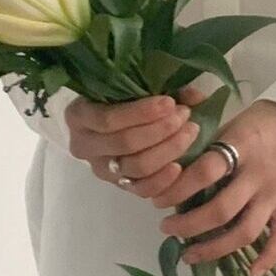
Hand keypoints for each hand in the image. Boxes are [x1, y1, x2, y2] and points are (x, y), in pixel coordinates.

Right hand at [66, 85, 207, 198]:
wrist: (115, 120)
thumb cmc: (125, 97)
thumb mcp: (137, 86)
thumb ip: (163, 87)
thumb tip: (196, 96)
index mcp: (79, 116)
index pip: (109, 119)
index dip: (142, 113)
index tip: (170, 103)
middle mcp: (84, 146)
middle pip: (125, 143)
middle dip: (160, 129)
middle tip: (184, 116)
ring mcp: (101, 169)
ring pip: (136, 167)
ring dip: (167, 149)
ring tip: (190, 132)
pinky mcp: (119, 186)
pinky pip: (141, 189)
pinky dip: (162, 180)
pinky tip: (180, 166)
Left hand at [154, 100, 275, 275]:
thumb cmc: (265, 119)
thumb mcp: (233, 123)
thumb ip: (210, 149)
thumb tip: (177, 176)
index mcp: (242, 147)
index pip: (205, 172)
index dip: (177, 189)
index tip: (158, 199)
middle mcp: (259, 174)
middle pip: (220, 210)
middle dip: (188, 225)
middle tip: (166, 228)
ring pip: (245, 232)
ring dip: (213, 249)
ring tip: (189, 254)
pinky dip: (267, 259)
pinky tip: (250, 273)